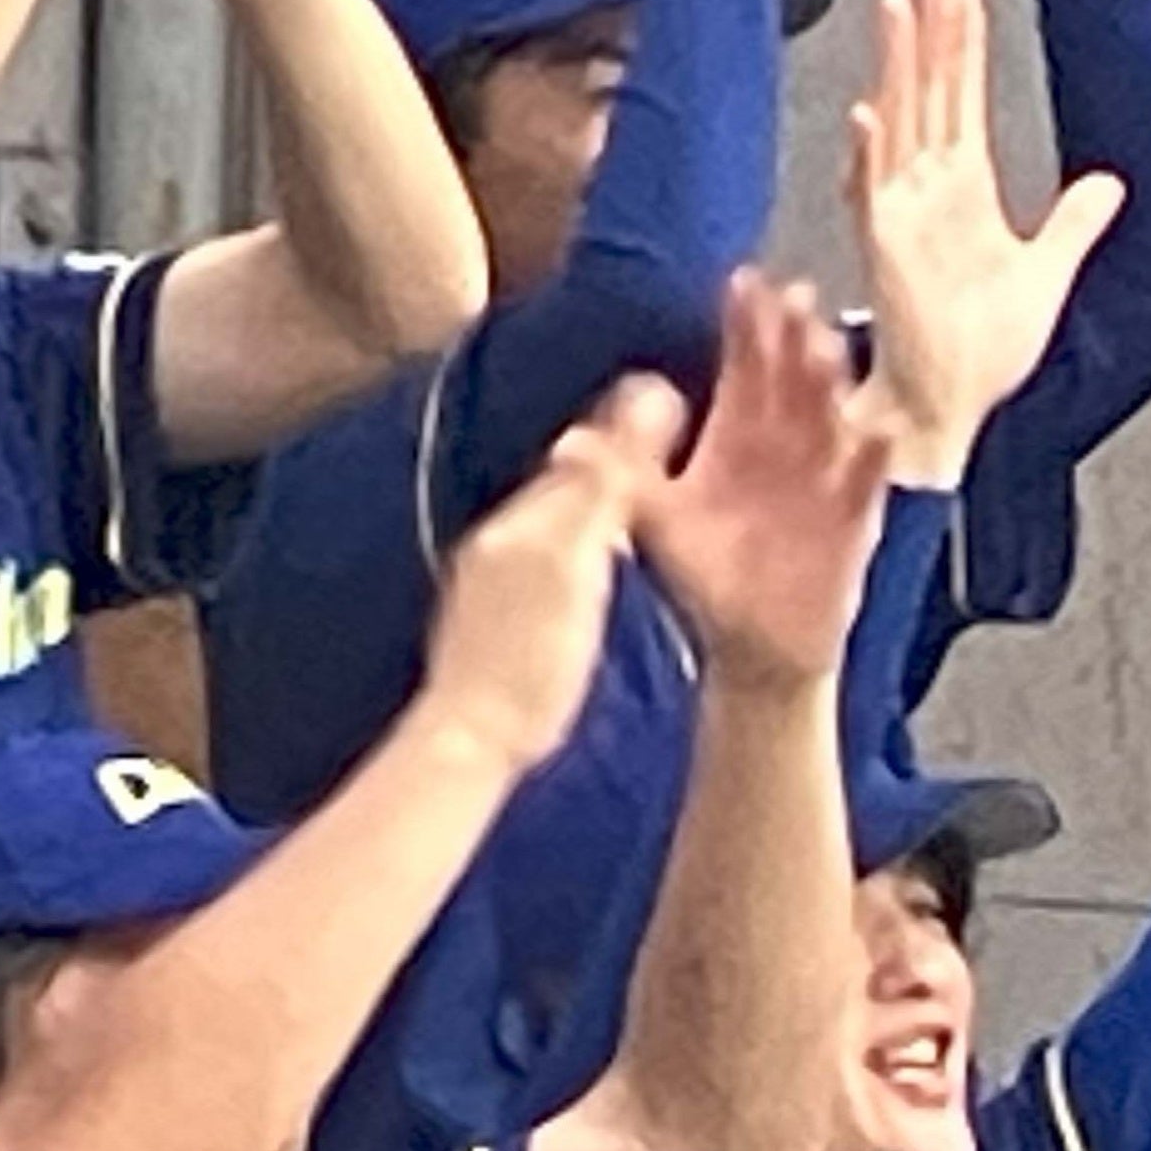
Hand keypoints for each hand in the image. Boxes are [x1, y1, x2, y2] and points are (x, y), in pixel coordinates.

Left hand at [417, 376, 688, 773]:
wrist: (475, 740)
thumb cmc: (529, 660)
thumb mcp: (571, 567)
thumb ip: (595, 493)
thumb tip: (622, 411)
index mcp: (520, 520)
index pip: (580, 457)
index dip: (628, 434)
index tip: (675, 412)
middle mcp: (499, 540)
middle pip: (564, 486)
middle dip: (611, 468)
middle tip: (668, 453)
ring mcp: (490, 583)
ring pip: (552, 525)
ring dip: (595, 511)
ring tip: (646, 508)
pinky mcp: (495, 623)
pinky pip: (544, 563)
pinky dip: (578, 552)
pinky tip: (600, 572)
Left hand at [634, 272, 894, 689]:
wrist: (755, 649)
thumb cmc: (707, 578)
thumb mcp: (660, 524)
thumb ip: (627, 480)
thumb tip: (575, 439)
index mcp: (737, 439)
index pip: (744, 370)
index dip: (744, 328)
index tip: (744, 283)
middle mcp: (783, 449)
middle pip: (790, 382)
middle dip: (793, 338)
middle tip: (794, 296)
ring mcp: (821, 479)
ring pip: (830, 419)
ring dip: (832, 385)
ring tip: (827, 347)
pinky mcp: (849, 520)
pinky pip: (864, 484)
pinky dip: (872, 458)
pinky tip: (877, 428)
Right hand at [845, 0, 1129, 483]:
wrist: (946, 409)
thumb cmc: (979, 355)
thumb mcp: (1048, 274)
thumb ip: (1075, 224)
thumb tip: (1107, 184)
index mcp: (961, 195)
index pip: (959, 100)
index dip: (962, 44)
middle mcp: (924, 195)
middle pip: (927, 93)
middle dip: (929, 31)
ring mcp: (899, 217)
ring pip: (900, 122)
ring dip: (899, 67)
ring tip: (899, 9)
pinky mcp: (884, 250)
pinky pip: (874, 192)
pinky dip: (871, 155)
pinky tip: (871, 117)